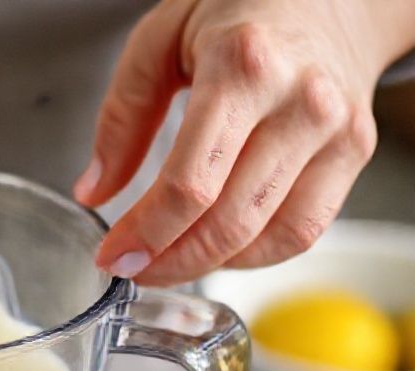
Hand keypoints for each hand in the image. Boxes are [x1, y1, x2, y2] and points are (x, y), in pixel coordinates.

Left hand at [74, 0, 414, 284]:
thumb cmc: (240, 10)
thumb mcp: (160, 39)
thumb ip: (122, 115)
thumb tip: (95, 189)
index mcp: (241, 66)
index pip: (190, 183)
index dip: (145, 234)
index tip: (113, 256)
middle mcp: (297, 101)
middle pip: (228, 220)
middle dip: (170, 260)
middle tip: (132, 268)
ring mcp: (333, 131)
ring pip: (268, 236)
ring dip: (208, 265)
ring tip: (167, 262)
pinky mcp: (353, 153)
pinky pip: (304, 230)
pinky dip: (255, 255)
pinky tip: (218, 249)